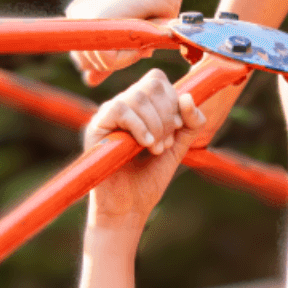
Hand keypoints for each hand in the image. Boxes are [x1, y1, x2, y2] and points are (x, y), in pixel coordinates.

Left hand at [66, 0, 181, 85]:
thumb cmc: (150, 15)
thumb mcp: (125, 44)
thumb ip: (106, 61)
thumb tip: (88, 82)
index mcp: (80, 20)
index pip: (82, 58)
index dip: (105, 60)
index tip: (129, 47)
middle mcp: (74, 15)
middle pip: (85, 62)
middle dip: (114, 61)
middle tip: (138, 46)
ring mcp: (78, 15)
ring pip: (95, 62)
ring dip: (123, 58)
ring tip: (140, 41)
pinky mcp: (90, 20)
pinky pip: (104, 58)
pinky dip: (125, 56)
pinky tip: (135, 41)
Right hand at [85, 69, 210, 228]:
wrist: (129, 206)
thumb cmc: (149, 178)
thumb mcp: (178, 147)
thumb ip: (190, 123)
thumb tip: (188, 97)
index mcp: (142, 107)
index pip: (158, 80)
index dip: (173, 100)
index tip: (177, 128)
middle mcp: (124, 105)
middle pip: (151, 85)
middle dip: (167, 115)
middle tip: (165, 143)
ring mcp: (109, 115)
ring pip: (137, 97)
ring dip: (155, 125)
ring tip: (155, 149)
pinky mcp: (96, 127)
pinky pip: (119, 109)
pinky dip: (139, 126)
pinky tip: (145, 145)